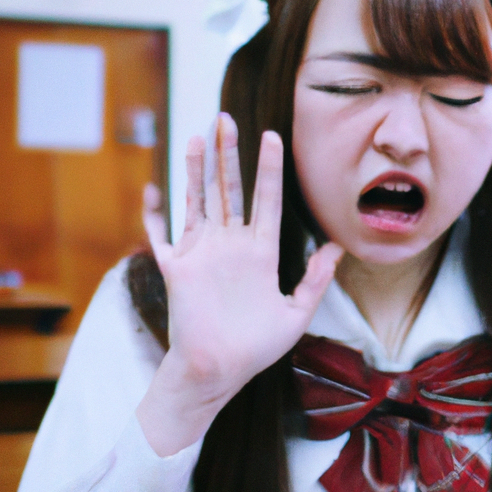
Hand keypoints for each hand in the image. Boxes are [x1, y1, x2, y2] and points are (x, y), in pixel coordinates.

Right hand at [136, 113, 342, 456]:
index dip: (268, 168)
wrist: (217, 374)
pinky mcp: (175, 269)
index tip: (272, 136)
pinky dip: (155, 213)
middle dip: (227, 153)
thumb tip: (338, 247)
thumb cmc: (256, 348)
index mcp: (260, 252)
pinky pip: (161, 235)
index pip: (265, 199)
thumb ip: (315, 280)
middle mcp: (230, 246)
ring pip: (198, 201)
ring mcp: (201, 254)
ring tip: (198, 136)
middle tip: (225, 117)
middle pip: (229, 189)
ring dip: (196, 169)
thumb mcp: (295, 313)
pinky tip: (153, 188)